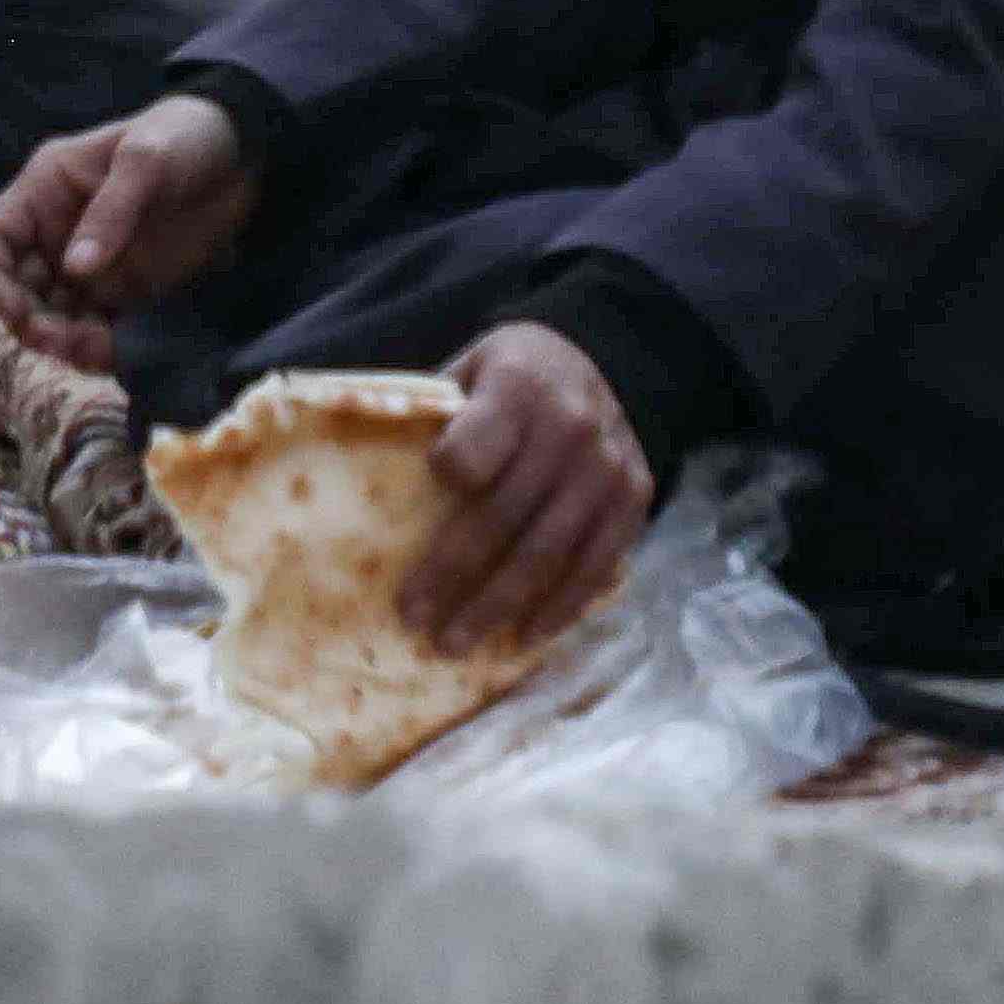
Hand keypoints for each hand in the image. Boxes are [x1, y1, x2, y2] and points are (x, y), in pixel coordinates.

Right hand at [0, 92, 259, 365]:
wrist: (242, 155)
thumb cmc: (184, 137)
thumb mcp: (146, 160)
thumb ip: (111, 211)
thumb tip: (76, 269)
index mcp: (44, 191)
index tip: (18, 311)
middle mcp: (58, 233)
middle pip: (18, 289)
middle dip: (29, 321)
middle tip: (59, 342)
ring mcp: (92, 266)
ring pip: (54, 316)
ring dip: (62, 340)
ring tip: (90, 351)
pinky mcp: (125, 291)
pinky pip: (97, 327)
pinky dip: (98, 346)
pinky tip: (113, 354)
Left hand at [406, 323, 649, 655]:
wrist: (599, 361)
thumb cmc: (508, 376)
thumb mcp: (467, 368)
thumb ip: (434, 414)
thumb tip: (369, 476)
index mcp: (518, 387)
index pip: (475, 446)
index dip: (448, 475)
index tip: (407, 514)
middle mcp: (569, 428)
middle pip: (503, 515)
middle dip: (453, 574)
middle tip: (414, 619)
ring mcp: (608, 468)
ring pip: (547, 552)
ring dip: (498, 606)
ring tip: (454, 642)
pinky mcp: (635, 500)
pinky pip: (596, 566)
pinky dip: (559, 608)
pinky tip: (523, 637)